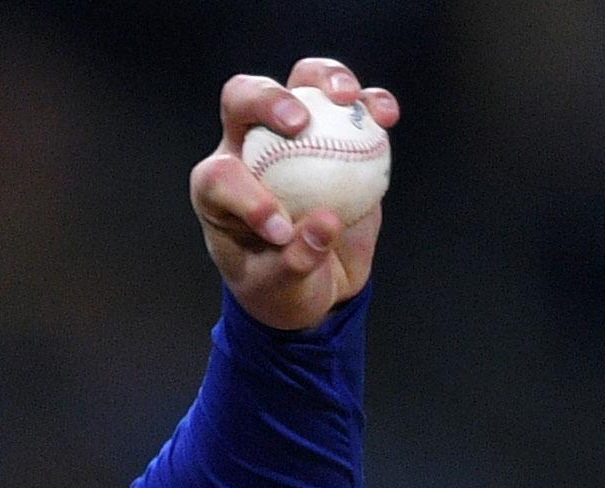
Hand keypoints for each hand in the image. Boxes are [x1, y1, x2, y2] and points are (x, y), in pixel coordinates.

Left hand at [190, 58, 400, 330]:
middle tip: (297, 123)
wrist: (319, 283)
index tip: (280, 231)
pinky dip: (371, 102)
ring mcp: (293, 136)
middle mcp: (248, 150)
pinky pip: (354, 106)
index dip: (246, 196)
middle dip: (265, 100)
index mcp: (217, 189)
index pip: (219, 176)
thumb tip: (325, 223)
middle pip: (242, 100)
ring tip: (348, 99)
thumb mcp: (281, 290)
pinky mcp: (338, 135)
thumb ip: (296, 263)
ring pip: (301, 84)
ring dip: (325, 79)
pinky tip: (387, 115)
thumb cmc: (284, 289)